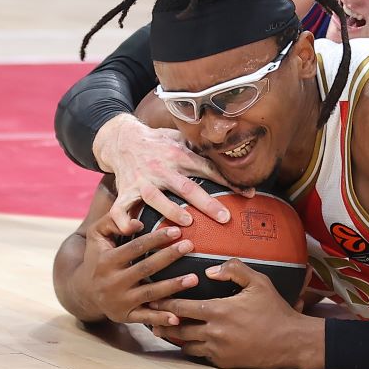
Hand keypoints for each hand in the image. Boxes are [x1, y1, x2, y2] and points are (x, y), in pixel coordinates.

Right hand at [70, 212, 199, 325]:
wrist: (83, 292)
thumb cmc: (98, 257)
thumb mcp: (97, 236)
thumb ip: (113, 221)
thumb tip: (137, 222)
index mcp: (107, 261)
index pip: (135, 247)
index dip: (156, 238)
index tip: (177, 230)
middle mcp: (112, 282)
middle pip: (146, 268)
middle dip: (169, 256)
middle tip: (190, 246)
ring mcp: (119, 301)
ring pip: (150, 294)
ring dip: (173, 287)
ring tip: (194, 278)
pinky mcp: (125, 316)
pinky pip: (145, 318)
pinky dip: (161, 318)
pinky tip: (178, 317)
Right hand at [93, 113, 250, 234]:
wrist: (121, 138)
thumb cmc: (158, 142)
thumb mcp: (179, 138)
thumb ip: (200, 149)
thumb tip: (228, 157)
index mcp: (179, 155)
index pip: (208, 168)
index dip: (228, 181)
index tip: (248, 194)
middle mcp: (162, 168)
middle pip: (187, 187)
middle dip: (207, 203)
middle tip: (225, 218)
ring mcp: (142, 180)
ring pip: (156, 197)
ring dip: (171, 211)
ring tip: (187, 223)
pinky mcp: (125, 191)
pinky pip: (120, 209)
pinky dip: (124, 222)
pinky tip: (136, 231)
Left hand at [150, 259, 324, 368]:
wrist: (290, 341)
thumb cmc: (274, 309)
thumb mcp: (259, 282)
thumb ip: (234, 269)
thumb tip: (210, 270)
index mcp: (218, 311)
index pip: (180, 308)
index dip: (164, 304)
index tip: (153, 300)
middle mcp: (214, 332)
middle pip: (177, 328)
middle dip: (162, 323)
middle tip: (151, 318)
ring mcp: (217, 350)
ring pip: (186, 345)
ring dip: (176, 337)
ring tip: (166, 330)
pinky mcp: (223, 363)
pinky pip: (200, 356)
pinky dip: (194, 348)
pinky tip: (191, 342)